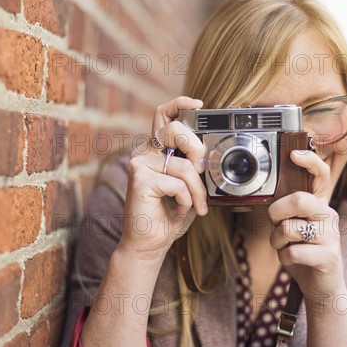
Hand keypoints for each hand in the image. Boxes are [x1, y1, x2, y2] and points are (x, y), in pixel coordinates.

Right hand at [119, 96, 207, 260]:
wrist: (150, 243)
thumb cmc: (170, 215)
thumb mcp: (189, 186)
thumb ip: (193, 166)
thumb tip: (208, 155)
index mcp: (156, 150)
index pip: (164, 116)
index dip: (180, 104)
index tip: (199, 104)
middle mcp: (145, 152)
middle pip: (174, 130)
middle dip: (196, 148)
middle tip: (201, 170)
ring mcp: (139, 163)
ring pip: (183, 165)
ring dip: (197, 190)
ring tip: (196, 205)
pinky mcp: (139, 178)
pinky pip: (177, 183)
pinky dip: (186, 200)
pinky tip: (179, 210)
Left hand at [268, 150, 346, 302]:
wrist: (321, 285)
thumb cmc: (303, 251)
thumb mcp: (293, 226)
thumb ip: (286, 211)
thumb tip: (270, 198)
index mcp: (319, 204)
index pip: (320, 175)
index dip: (309, 161)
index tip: (294, 154)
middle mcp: (328, 215)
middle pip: (299, 200)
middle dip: (277, 212)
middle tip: (275, 222)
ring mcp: (331, 236)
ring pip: (290, 228)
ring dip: (277, 240)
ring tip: (283, 245)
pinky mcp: (329, 257)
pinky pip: (293, 252)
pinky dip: (284, 257)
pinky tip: (292, 260)